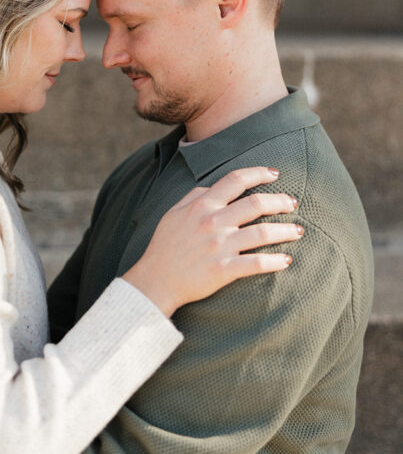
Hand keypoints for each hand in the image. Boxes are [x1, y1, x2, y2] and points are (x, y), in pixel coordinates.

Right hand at [123, 167, 302, 315]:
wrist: (155, 281)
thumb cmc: (164, 247)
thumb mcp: (173, 213)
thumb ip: (194, 196)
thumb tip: (214, 186)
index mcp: (202, 206)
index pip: (235, 180)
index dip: (259, 173)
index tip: (274, 174)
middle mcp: (213, 222)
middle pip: (256, 204)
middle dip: (280, 201)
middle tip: (293, 203)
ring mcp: (219, 246)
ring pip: (262, 233)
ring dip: (286, 230)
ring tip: (299, 230)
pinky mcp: (224, 270)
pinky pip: (256, 263)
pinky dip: (275, 261)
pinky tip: (286, 260)